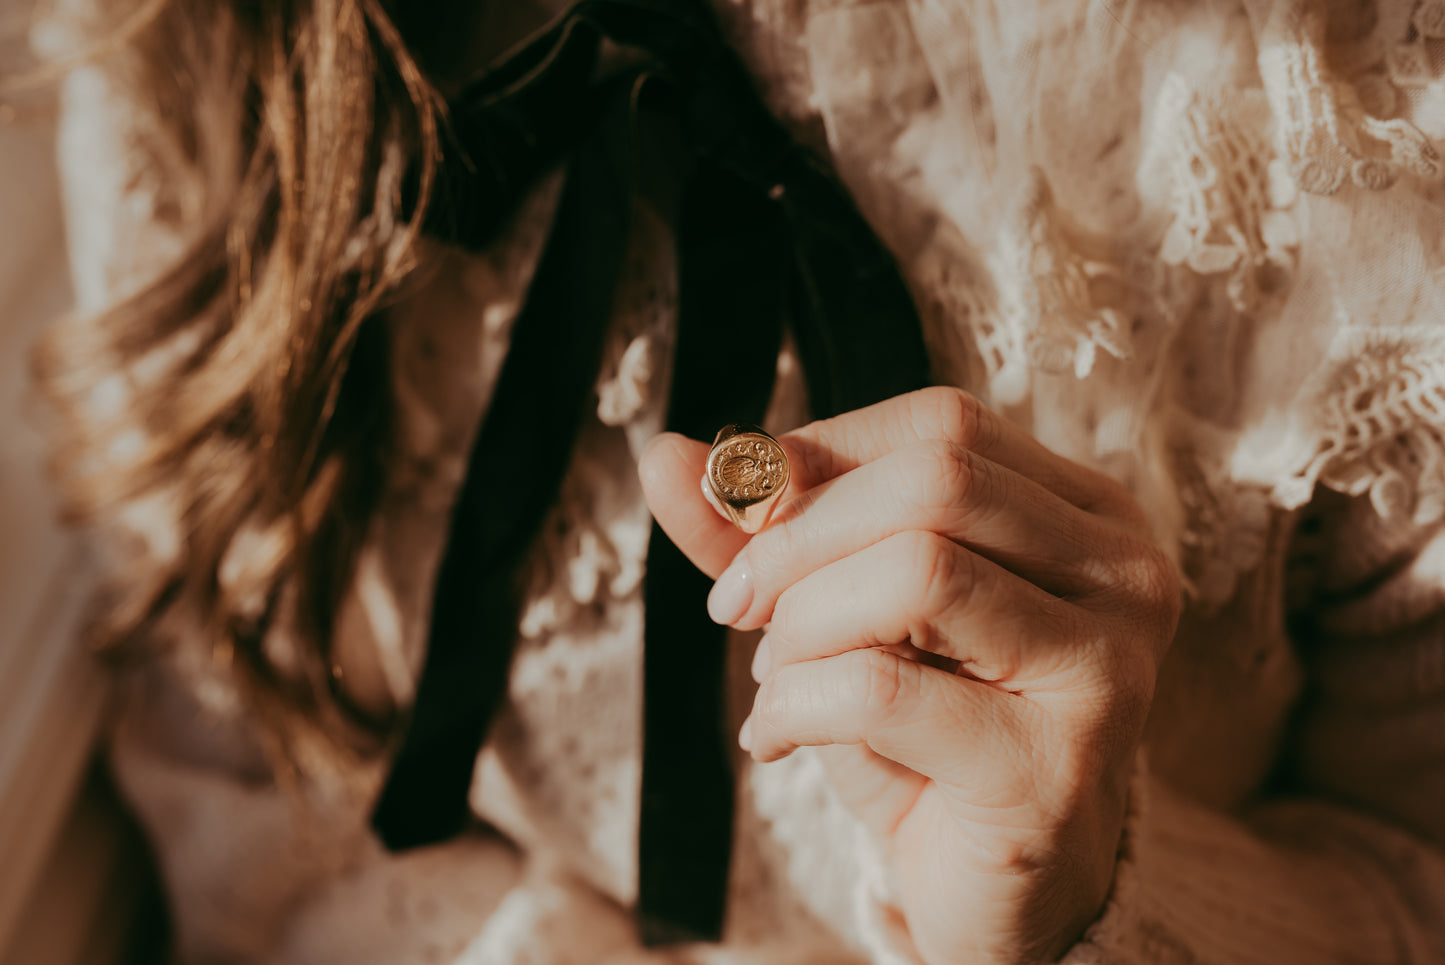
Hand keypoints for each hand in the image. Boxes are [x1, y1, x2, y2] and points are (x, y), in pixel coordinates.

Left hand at [639, 388, 1179, 964]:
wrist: (994, 890)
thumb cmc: (924, 733)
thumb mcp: (840, 610)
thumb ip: (762, 533)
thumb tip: (663, 453)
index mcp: (1085, 514)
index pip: (943, 425)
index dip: (822, 456)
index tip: (746, 526)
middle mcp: (1124, 575)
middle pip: (936, 480)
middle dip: (799, 539)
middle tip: (738, 607)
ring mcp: (1105, 669)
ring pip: (919, 571)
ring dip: (802, 624)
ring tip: (775, 679)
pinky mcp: (1054, 767)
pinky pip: (881, 689)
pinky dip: (795, 703)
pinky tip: (776, 737)